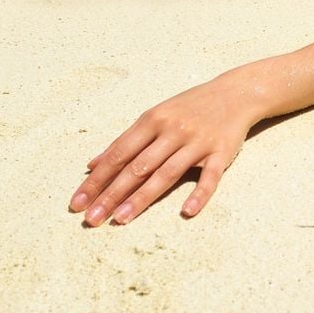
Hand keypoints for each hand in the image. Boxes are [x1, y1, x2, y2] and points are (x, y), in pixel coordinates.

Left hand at [70, 75, 261, 225]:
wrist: (236, 93)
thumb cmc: (189, 107)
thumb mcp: (155, 116)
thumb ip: (125, 140)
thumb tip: (92, 163)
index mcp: (152, 120)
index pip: (118, 154)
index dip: (96, 180)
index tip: (77, 203)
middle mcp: (172, 131)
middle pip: (137, 167)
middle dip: (111, 194)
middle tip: (91, 219)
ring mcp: (197, 143)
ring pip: (166, 174)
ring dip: (142, 198)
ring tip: (121, 220)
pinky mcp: (221, 153)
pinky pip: (210, 177)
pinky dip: (199, 194)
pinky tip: (186, 212)